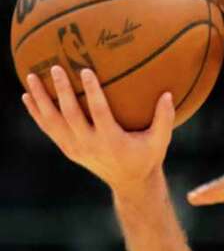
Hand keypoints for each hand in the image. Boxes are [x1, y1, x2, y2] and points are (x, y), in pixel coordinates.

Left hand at [24, 65, 172, 196]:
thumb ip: (164, 117)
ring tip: (31, 77)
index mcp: (111, 140)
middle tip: (55, 68)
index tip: (86, 71)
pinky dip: (36, 113)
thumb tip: (168, 93)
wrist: (130, 183)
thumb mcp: (161, 140)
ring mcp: (75, 148)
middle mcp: (89, 145)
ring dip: (41, 100)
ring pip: (52, 122)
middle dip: (61, 91)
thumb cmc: (147, 156)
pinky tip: (28, 96)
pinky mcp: (68, 149)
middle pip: (69, 115)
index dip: (92, 92)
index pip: (99, 113)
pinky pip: (48, 129)